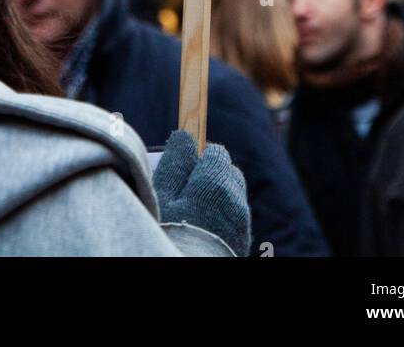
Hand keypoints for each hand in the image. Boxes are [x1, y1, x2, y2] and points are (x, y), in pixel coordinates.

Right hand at [152, 128, 250, 256]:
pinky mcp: (242, 240)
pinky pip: (234, 216)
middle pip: (227, 172)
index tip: (183, 168)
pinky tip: (202, 227)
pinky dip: (221, 215)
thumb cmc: (169, 233)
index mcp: (217, 181)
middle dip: (209, 174)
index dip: (197, 157)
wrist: (189, 267)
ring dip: (216, 196)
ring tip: (194, 211)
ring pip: (231, 194)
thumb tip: (184, 137)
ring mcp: (241, 221)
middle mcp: (236, 199)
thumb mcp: (162, 194)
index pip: (214, 151)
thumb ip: (176, 161)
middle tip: (185, 190)